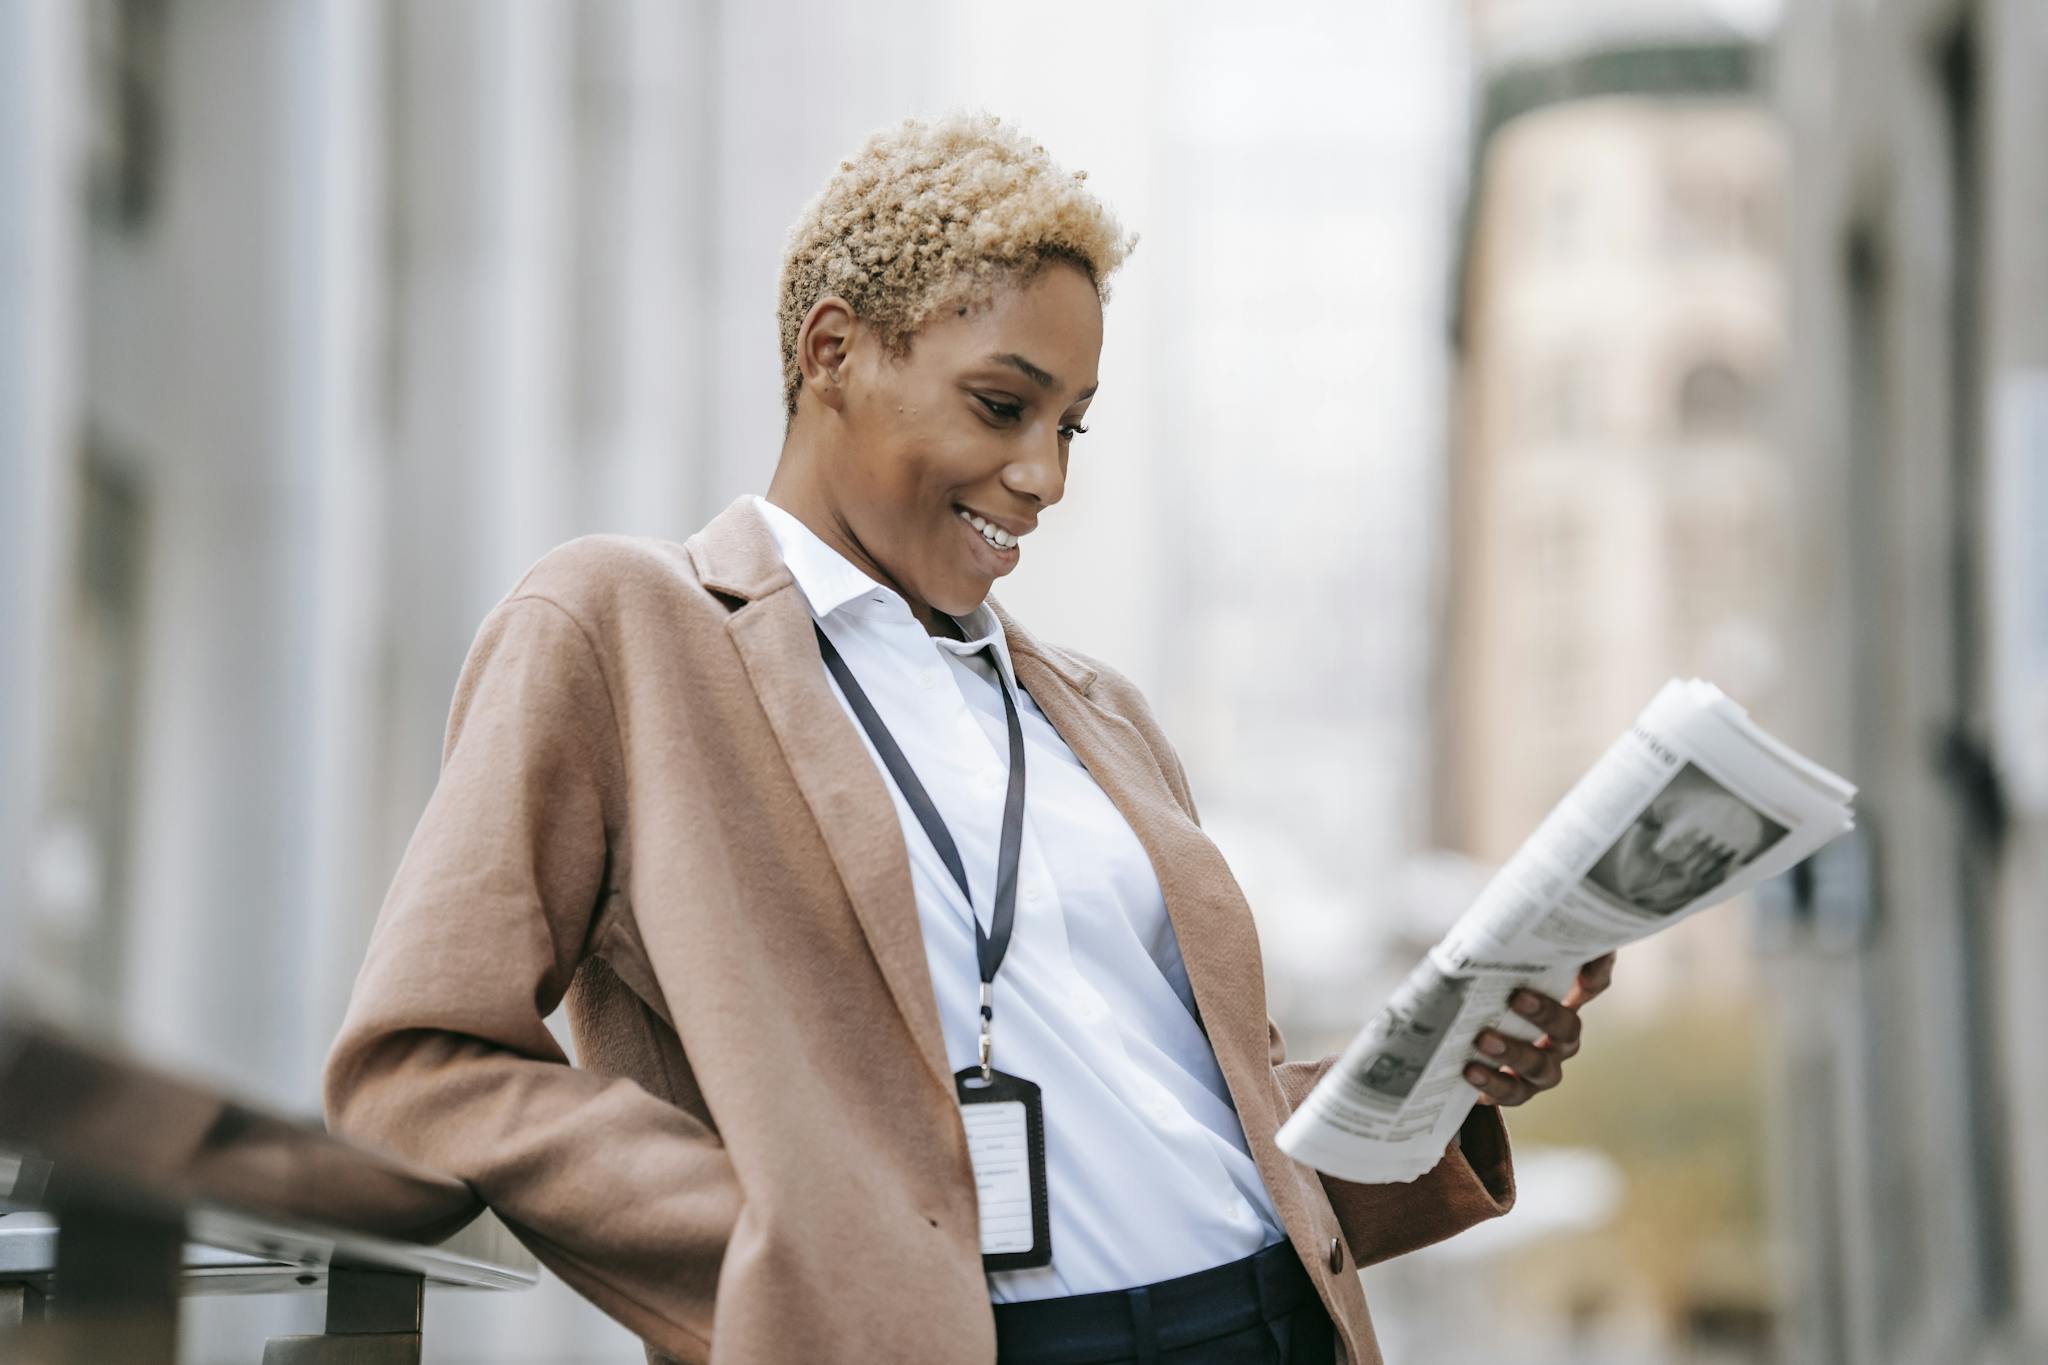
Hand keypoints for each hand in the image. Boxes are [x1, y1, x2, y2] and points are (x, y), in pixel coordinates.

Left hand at [1462, 951, 1615, 1107]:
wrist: (1458, 1033)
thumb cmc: (1484, 993)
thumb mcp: (1495, 963)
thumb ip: (1517, 947)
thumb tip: (1521, 918)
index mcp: (1563, 1001)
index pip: (1593, 982)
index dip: (1595, 973)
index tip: (1583, 967)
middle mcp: (1560, 1037)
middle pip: (1568, 1028)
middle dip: (1545, 1014)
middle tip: (1517, 998)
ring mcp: (1541, 1067)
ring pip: (1541, 1067)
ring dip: (1514, 1053)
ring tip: (1483, 1040)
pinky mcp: (1515, 1089)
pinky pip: (1511, 1093)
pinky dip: (1492, 1085)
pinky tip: (1469, 1071)